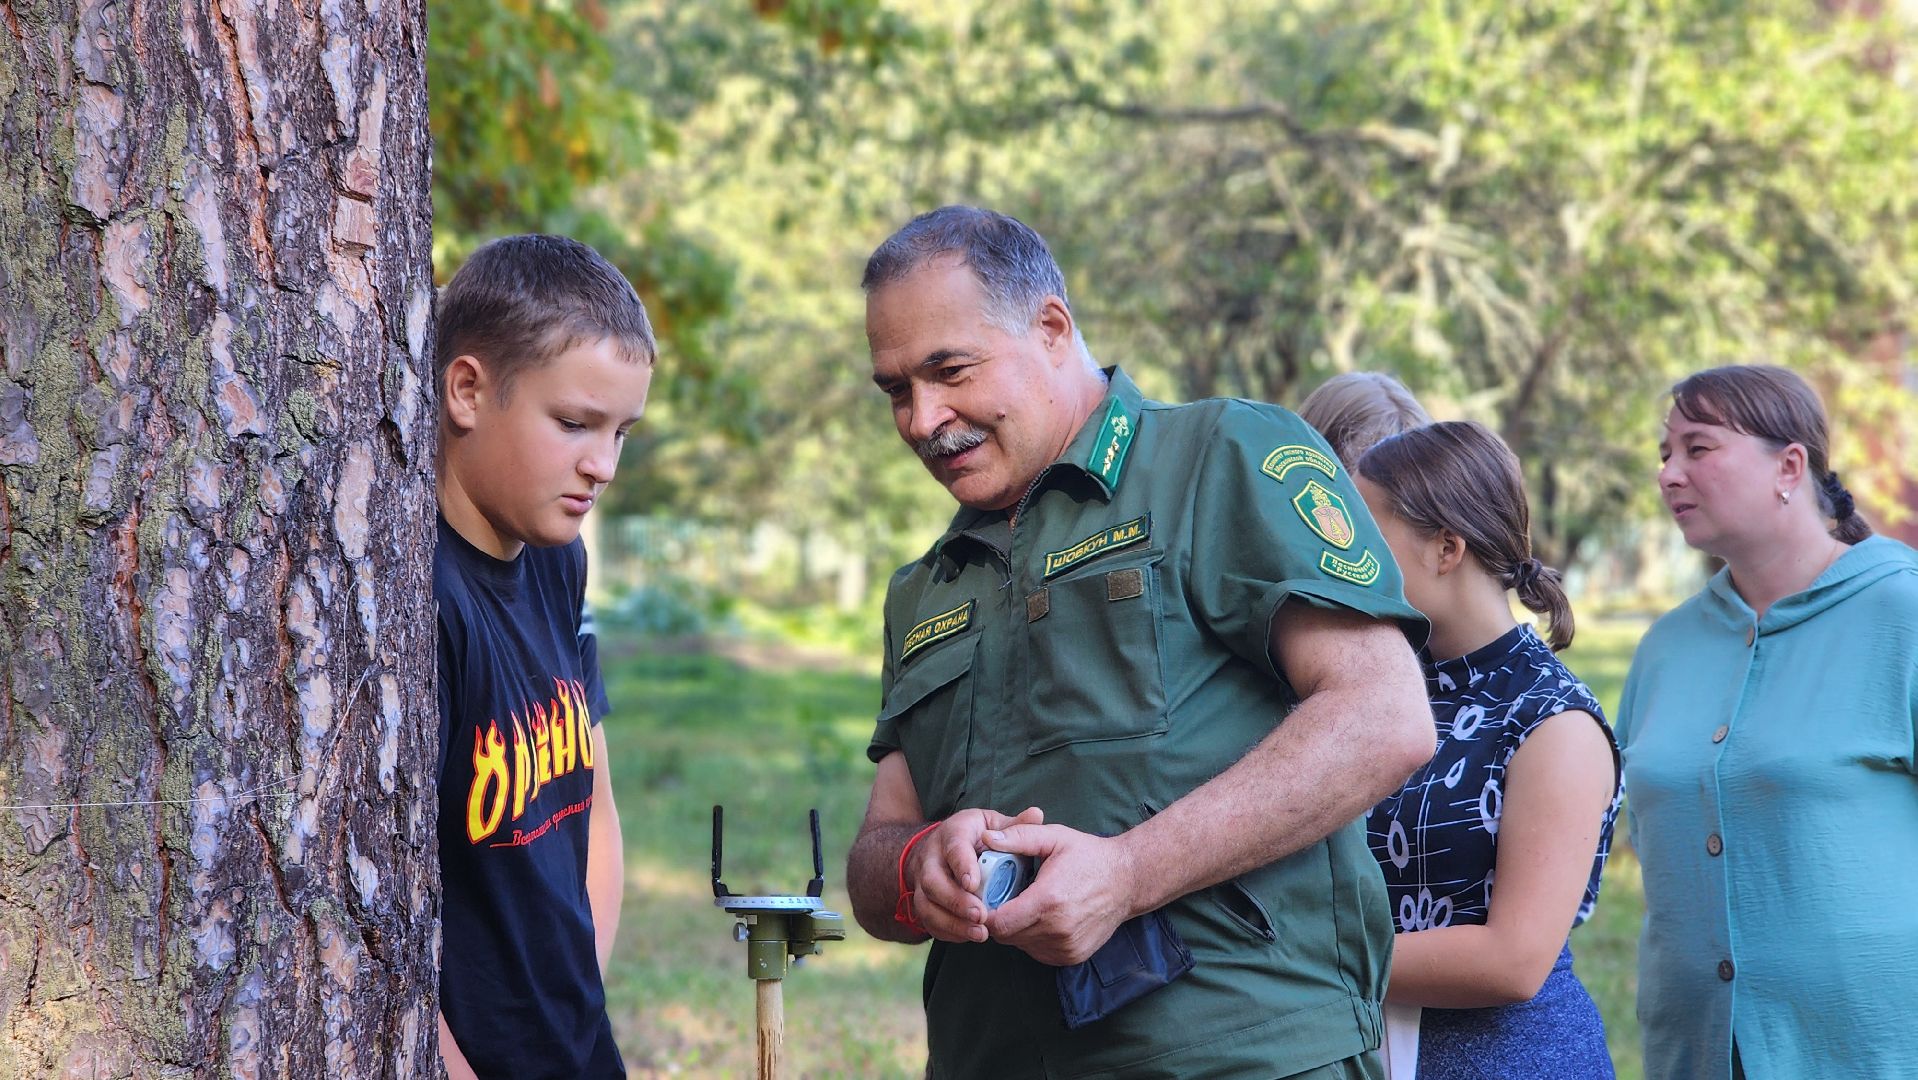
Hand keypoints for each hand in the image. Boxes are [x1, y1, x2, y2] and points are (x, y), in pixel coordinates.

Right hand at [907, 806, 1044, 943]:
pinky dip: (948, 932)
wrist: (942, 849)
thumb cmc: (976, 836)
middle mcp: (932, 857)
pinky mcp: (924, 902)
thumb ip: (1015, 825)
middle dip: (956, 901)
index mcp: (953, 833)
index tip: (974, 883)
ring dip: (952, 922)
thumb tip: (1037, 815)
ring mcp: (923, 881)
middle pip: (933, 881)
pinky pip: (928, 921)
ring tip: (980, 933)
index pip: (953, 847)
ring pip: (927, 905)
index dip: (962, 865)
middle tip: (981, 915)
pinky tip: (969, 936)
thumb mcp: (994, 825)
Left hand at [982, 824, 1140, 965]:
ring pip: (1021, 945)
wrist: (1128, 880)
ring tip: (1026, 904)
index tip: (986, 897)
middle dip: (999, 918)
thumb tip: (985, 837)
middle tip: (1004, 897)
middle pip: (1006, 936)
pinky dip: (1033, 937)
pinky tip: (1042, 917)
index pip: (998, 923)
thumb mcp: (1054, 837)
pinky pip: (1038, 951)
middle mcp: (1057, 930)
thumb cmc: (1089, 856)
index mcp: (1048, 901)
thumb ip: (1018, 837)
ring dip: (1016, 929)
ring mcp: (1066, 947)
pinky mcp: (1072, 956)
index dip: (985, 912)